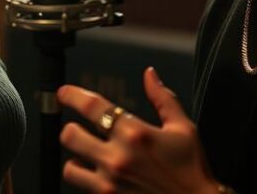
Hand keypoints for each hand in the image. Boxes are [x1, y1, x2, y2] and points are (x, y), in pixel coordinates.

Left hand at [58, 67, 220, 193]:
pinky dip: (86, 179)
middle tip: (79, 128)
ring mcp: (110, 183)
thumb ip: (163, 98)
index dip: (72, 95)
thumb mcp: (183, 129)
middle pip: (71, 135)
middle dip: (72, 128)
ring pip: (70, 166)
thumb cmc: (192, 170)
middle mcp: (118, 158)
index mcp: (135, 134)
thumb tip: (149, 74)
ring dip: (76, 157)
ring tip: (87, 155)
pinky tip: (98, 174)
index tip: (64, 93)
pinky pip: (82, 187)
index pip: (93, 106)